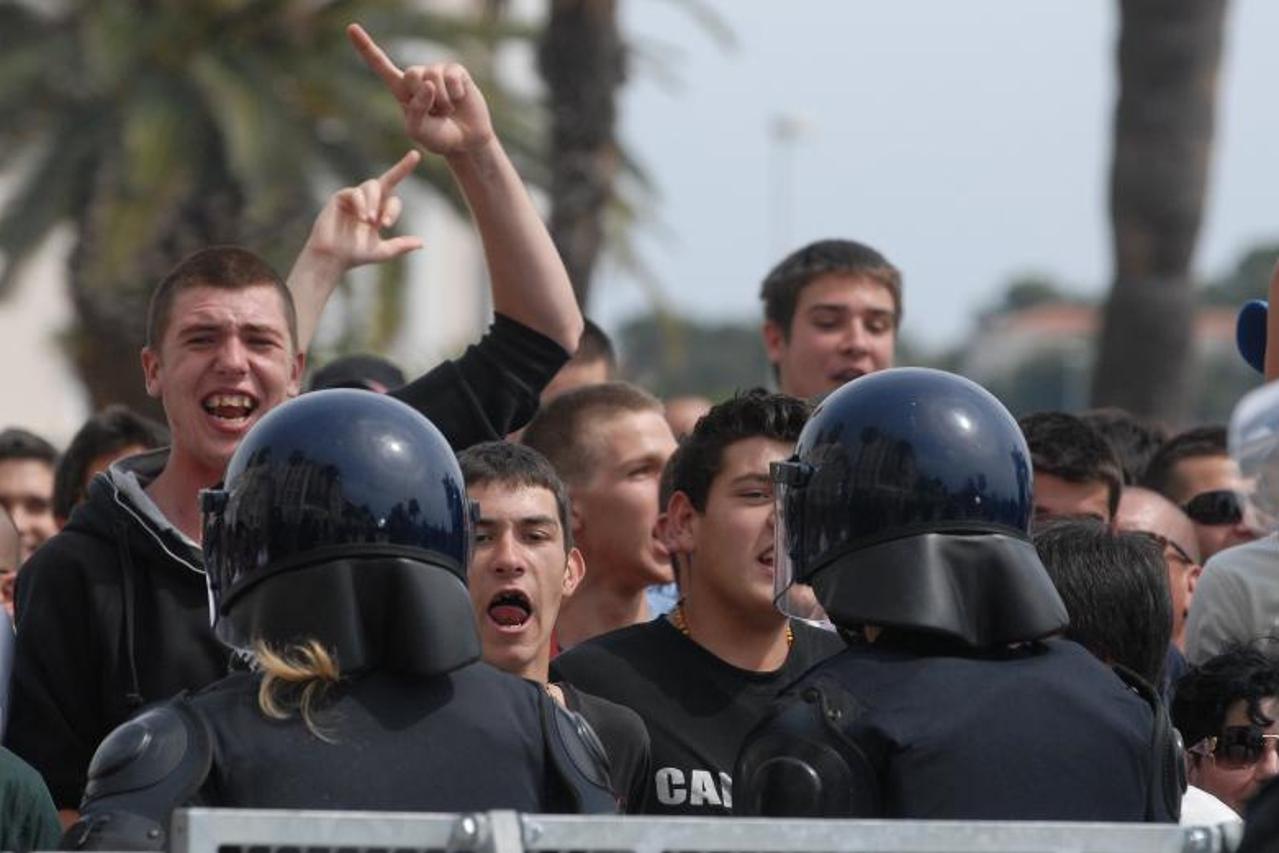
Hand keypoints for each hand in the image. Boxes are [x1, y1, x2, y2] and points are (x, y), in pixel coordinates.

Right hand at [303, 150, 423, 267]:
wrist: (333, 258)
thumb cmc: (356, 254)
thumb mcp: (384, 251)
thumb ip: (401, 246)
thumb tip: (422, 243)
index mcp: (380, 211)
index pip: (394, 200)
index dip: (392, 211)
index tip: (386, 225)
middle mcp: (368, 201)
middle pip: (388, 180)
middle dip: (403, 168)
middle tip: (407, 173)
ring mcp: (354, 197)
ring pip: (372, 185)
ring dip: (374, 202)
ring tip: (370, 220)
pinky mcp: (340, 198)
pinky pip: (355, 192)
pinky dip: (360, 203)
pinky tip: (361, 217)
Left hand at [348, 23, 495, 156]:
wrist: (466, 141)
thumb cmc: (439, 137)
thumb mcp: (418, 131)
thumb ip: (416, 111)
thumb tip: (428, 83)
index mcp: (401, 89)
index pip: (381, 66)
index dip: (366, 47)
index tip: (351, 29)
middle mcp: (418, 76)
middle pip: (411, 74)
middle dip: (423, 97)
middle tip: (435, 113)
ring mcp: (437, 71)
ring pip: (433, 77)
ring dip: (443, 102)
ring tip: (448, 111)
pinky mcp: (456, 71)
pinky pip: (451, 77)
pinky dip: (455, 94)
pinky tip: (459, 100)